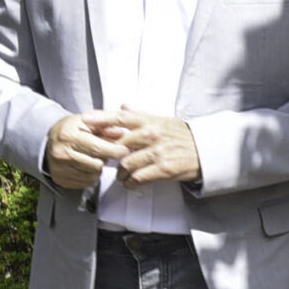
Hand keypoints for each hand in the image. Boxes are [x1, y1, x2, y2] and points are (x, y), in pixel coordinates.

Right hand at [44, 113, 125, 190]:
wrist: (48, 141)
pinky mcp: (60, 179)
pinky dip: (90, 176)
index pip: (97, 148)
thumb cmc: (70, 129)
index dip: (114, 150)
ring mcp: (59, 168)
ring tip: (93, 157)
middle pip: (97, 164)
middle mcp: (62, 153)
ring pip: (93, 176)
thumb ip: (106, 127)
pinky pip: (85, 183)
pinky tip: (86, 166)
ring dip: (98, 168)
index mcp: (68, 136)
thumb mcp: (87, 121)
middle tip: (103, 151)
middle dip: (105, 158)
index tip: (124, 150)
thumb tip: (122, 134)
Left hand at [86, 110, 200, 186]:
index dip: (100, 118)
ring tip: (123, 175)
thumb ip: (140, 115)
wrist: (205, 150)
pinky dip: (131, 182)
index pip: (120, 117)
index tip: (84, 120)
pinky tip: (131, 182)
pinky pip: (138, 178)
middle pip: (118, 145)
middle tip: (109, 161)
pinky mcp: (163, 169)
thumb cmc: (181, 135)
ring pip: (126, 165)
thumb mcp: (162, 120)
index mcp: (149, 121)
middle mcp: (151, 135)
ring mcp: (157, 152)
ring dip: (121, 173)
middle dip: (110, 156)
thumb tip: (123, 105)